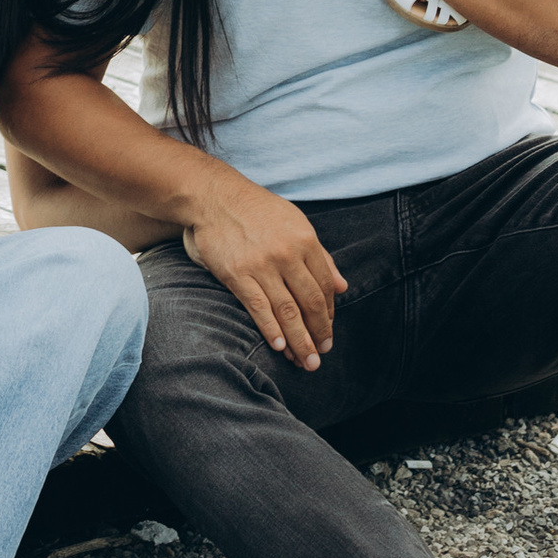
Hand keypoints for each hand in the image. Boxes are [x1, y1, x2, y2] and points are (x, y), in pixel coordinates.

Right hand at [180, 172, 348, 368]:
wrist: (216, 197)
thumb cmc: (258, 210)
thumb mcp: (296, 223)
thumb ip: (320, 256)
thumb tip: (342, 286)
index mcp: (305, 240)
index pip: (324, 286)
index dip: (328, 313)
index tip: (327, 331)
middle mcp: (287, 254)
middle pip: (310, 302)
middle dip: (319, 333)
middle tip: (322, 354)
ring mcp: (261, 265)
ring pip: (287, 311)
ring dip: (299, 341)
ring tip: (306, 361)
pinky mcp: (237, 274)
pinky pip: (259, 308)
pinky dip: (271, 330)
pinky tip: (280, 347)